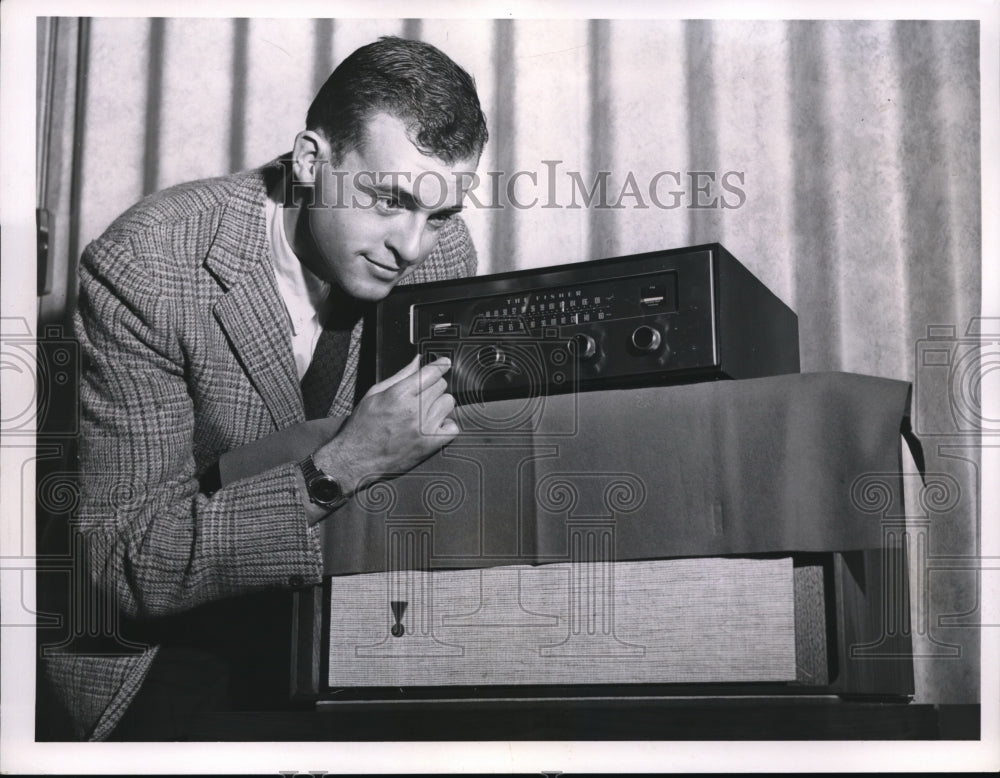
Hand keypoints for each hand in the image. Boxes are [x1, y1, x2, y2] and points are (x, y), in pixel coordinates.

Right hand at [312, 355, 456, 494]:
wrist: (356, 458)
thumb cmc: (362, 426)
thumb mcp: (375, 393)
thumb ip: (400, 375)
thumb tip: (417, 360)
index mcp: (399, 394)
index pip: (432, 372)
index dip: (440, 365)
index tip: (444, 363)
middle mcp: (414, 410)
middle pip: (441, 386)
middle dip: (433, 386)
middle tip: (420, 395)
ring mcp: (424, 428)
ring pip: (448, 403)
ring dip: (439, 404)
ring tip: (424, 411)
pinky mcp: (430, 445)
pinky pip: (453, 427)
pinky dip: (446, 425)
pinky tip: (434, 425)